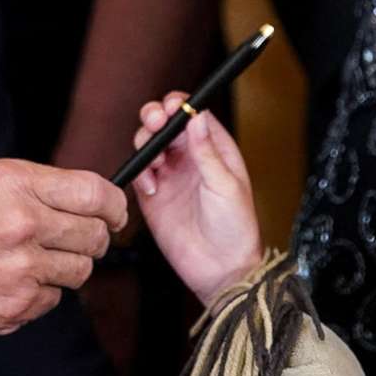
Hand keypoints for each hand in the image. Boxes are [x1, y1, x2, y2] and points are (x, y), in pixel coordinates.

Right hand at [0, 159, 125, 347]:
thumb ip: (25, 189)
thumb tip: (70, 198)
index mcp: (14, 184)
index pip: (95, 192)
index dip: (113, 205)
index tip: (114, 213)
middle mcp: (24, 224)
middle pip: (95, 235)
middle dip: (92, 239)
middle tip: (76, 241)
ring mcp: (22, 270)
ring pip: (79, 272)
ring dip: (65, 268)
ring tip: (31, 263)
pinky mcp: (14, 308)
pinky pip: (51, 301)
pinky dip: (39, 295)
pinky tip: (9, 286)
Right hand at [129, 96, 260, 304]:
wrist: (220, 269)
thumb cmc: (235, 229)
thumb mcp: (226, 186)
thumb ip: (207, 152)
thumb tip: (197, 117)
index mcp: (215, 149)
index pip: (193, 115)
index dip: (179, 106)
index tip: (170, 107)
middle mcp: (191, 158)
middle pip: (165, 124)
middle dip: (155, 118)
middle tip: (153, 123)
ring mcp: (170, 175)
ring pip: (148, 145)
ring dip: (146, 146)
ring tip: (156, 164)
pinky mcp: (153, 196)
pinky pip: (139, 173)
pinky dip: (140, 173)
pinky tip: (151, 188)